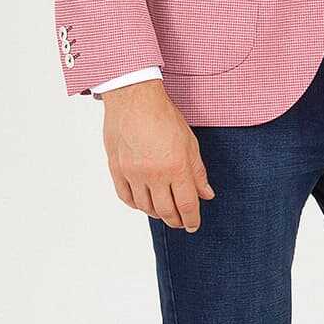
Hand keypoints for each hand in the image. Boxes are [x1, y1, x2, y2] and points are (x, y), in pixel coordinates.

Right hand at [99, 80, 214, 230]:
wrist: (134, 98)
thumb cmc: (163, 115)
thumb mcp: (189, 142)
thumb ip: (198, 172)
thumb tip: (206, 194)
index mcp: (176, 166)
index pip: (186, 205)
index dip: (191, 219)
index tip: (193, 225)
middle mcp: (154, 174)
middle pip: (165, 211)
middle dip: (176, 220)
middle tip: (180, 222)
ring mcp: (133, 173)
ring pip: (145, 207)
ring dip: (157, 214)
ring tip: (163, 211)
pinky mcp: (116, 169)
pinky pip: (126, 197)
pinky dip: (137, 205)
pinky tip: (144, 203)